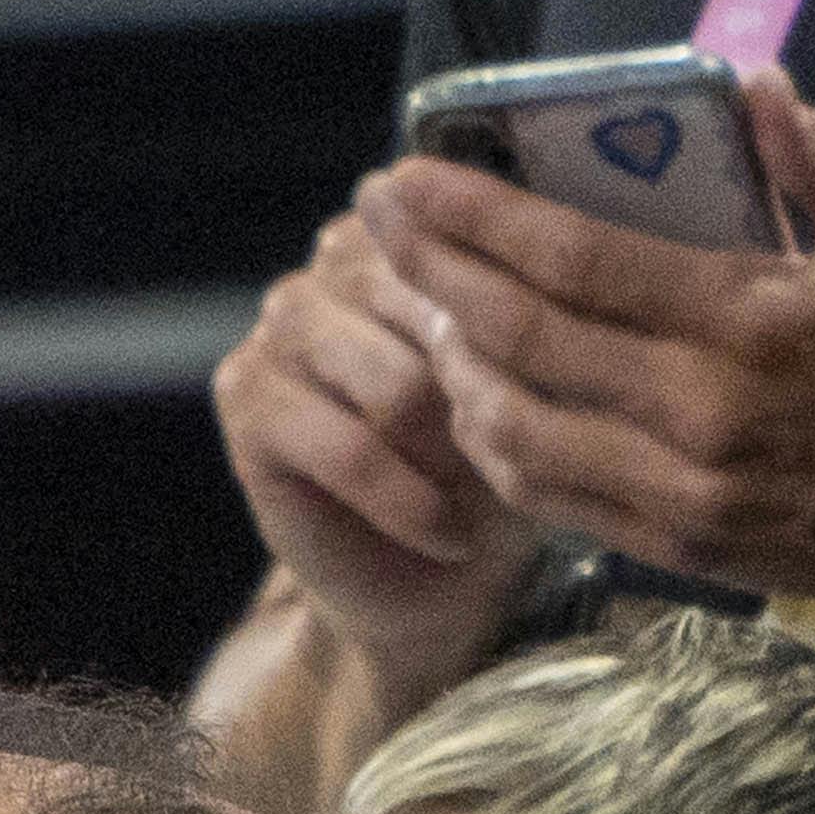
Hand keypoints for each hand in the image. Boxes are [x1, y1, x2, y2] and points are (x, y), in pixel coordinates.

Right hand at [211, 205, 535, 684]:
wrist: (439, 582)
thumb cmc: (505, 466)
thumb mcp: (545, 387)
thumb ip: (531, 327)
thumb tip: (535, 306)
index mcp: (418, 231)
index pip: (483, 249)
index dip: (535, 328)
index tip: (569, 394)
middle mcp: (336, 260)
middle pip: (446, 320)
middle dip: (493, 401)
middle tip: (518, 458)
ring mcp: (281, 324)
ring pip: (399, 385)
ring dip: (453, 458)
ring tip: (475, 496)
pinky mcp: (246, 396)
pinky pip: (351, 449)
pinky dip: (408, 505)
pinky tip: (442, 533)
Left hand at [363, 68, 814, 670]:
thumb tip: (750, 82)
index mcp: (753, 318)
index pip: (573, 260)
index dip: (474, 219)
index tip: (409, 180)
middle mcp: (705, 408)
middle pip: (519, 339)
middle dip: (430, 273)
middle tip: (377, 223)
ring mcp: (686, 489)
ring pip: (513, 430)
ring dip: (450, 369)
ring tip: (420, 310)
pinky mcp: (680, 547)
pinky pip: (550, 498)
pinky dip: (493, 447)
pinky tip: (473, 400)